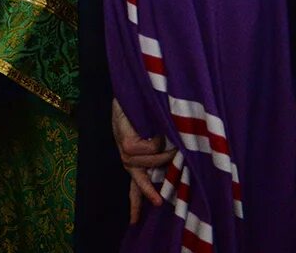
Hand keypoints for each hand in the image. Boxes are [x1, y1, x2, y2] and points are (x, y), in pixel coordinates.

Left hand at [111, 99, 174, 223]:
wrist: (135, 84)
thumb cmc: (147, 105)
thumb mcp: (158, 130)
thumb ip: (166, 146)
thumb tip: (183, 160)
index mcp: (132, 154)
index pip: (134, 183)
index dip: (135, 202)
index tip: (134, 222)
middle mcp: (126, 153)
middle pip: (137, 179)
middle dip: (148, 190)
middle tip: (160, 203)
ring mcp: (123, 146)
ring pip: (146, 164)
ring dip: (162, 157)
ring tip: (171, 146)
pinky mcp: (124, 139)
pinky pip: (146, 151)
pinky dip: (156, 145)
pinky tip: (157, 135)